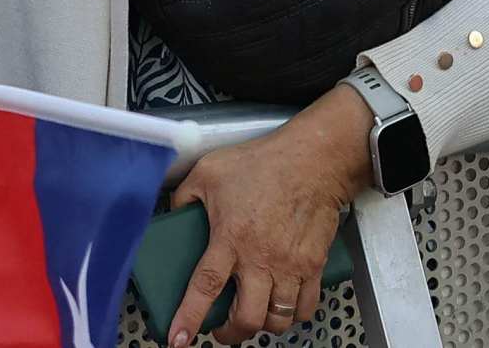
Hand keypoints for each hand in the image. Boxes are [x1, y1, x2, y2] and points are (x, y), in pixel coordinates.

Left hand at [167, 90, 372, 346]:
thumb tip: (174, 215)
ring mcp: (290, 265)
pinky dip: (294, 315)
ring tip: (253, 317)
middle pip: (247, 319)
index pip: (205, 288)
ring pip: (278, 320)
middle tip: (222, 330)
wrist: (314, 159)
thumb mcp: (210, 170)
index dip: (189, 318)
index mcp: (231, 237)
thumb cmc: (264, 162)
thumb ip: (186, 196)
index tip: (179, 340)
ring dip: (263, 325)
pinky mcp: (313, 265)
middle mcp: (261, 259)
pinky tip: (282, 305)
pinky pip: (306, 307)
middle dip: (231, 334)